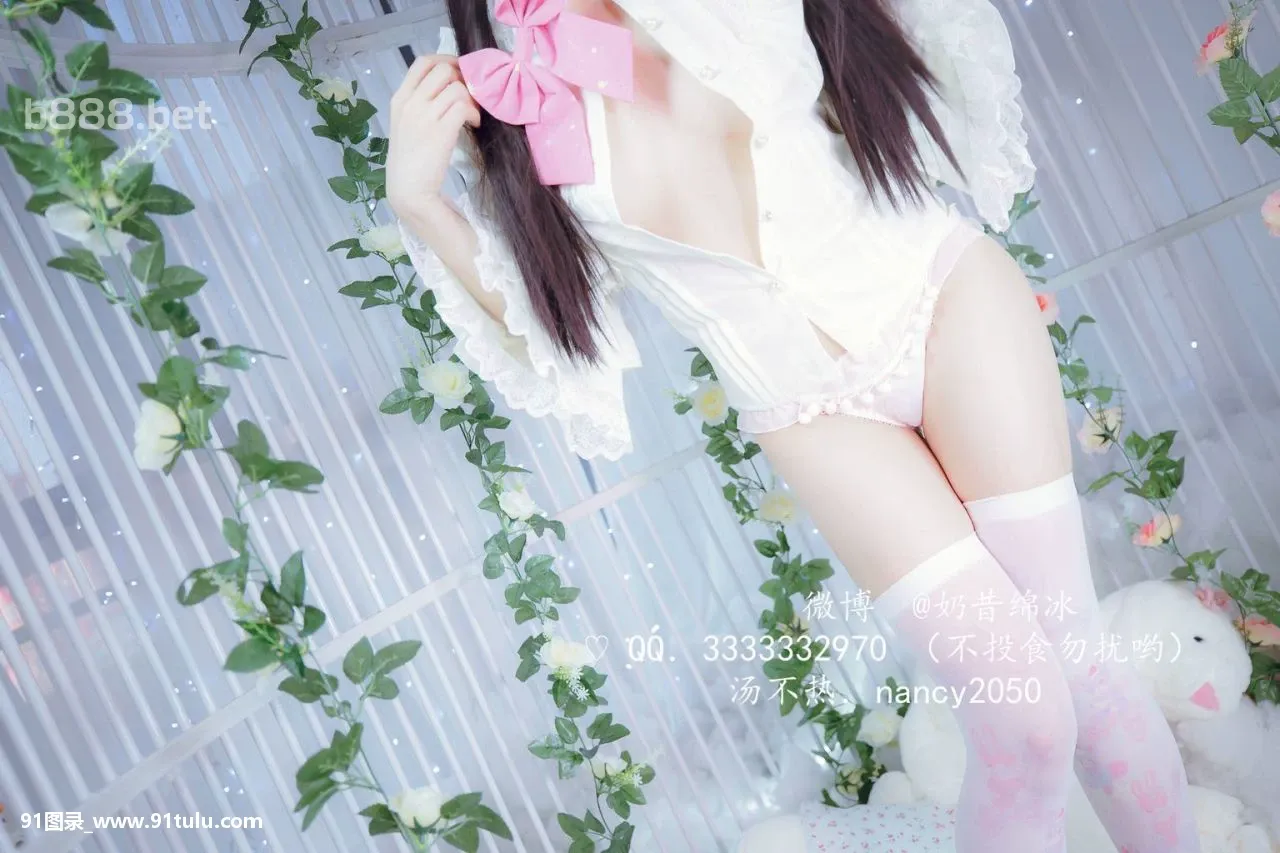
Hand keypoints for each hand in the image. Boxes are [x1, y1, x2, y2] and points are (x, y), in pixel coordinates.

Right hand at [386, 54, 481, 224]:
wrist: (409, 193)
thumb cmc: (411, 163)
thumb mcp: (408, 127)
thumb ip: (421, 105)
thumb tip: (450, 87)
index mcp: (399, 99)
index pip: (422, 62)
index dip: (446, 61)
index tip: (460, 73)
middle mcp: (409, 103)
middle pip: (443, 69)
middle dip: (463, 79)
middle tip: (471, 97)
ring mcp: (423, 116)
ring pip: (457, 87)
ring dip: (471, 99)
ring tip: (472, 116)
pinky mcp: (440, 131)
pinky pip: (463, 105)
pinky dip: (474, 113)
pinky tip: (474, 125)